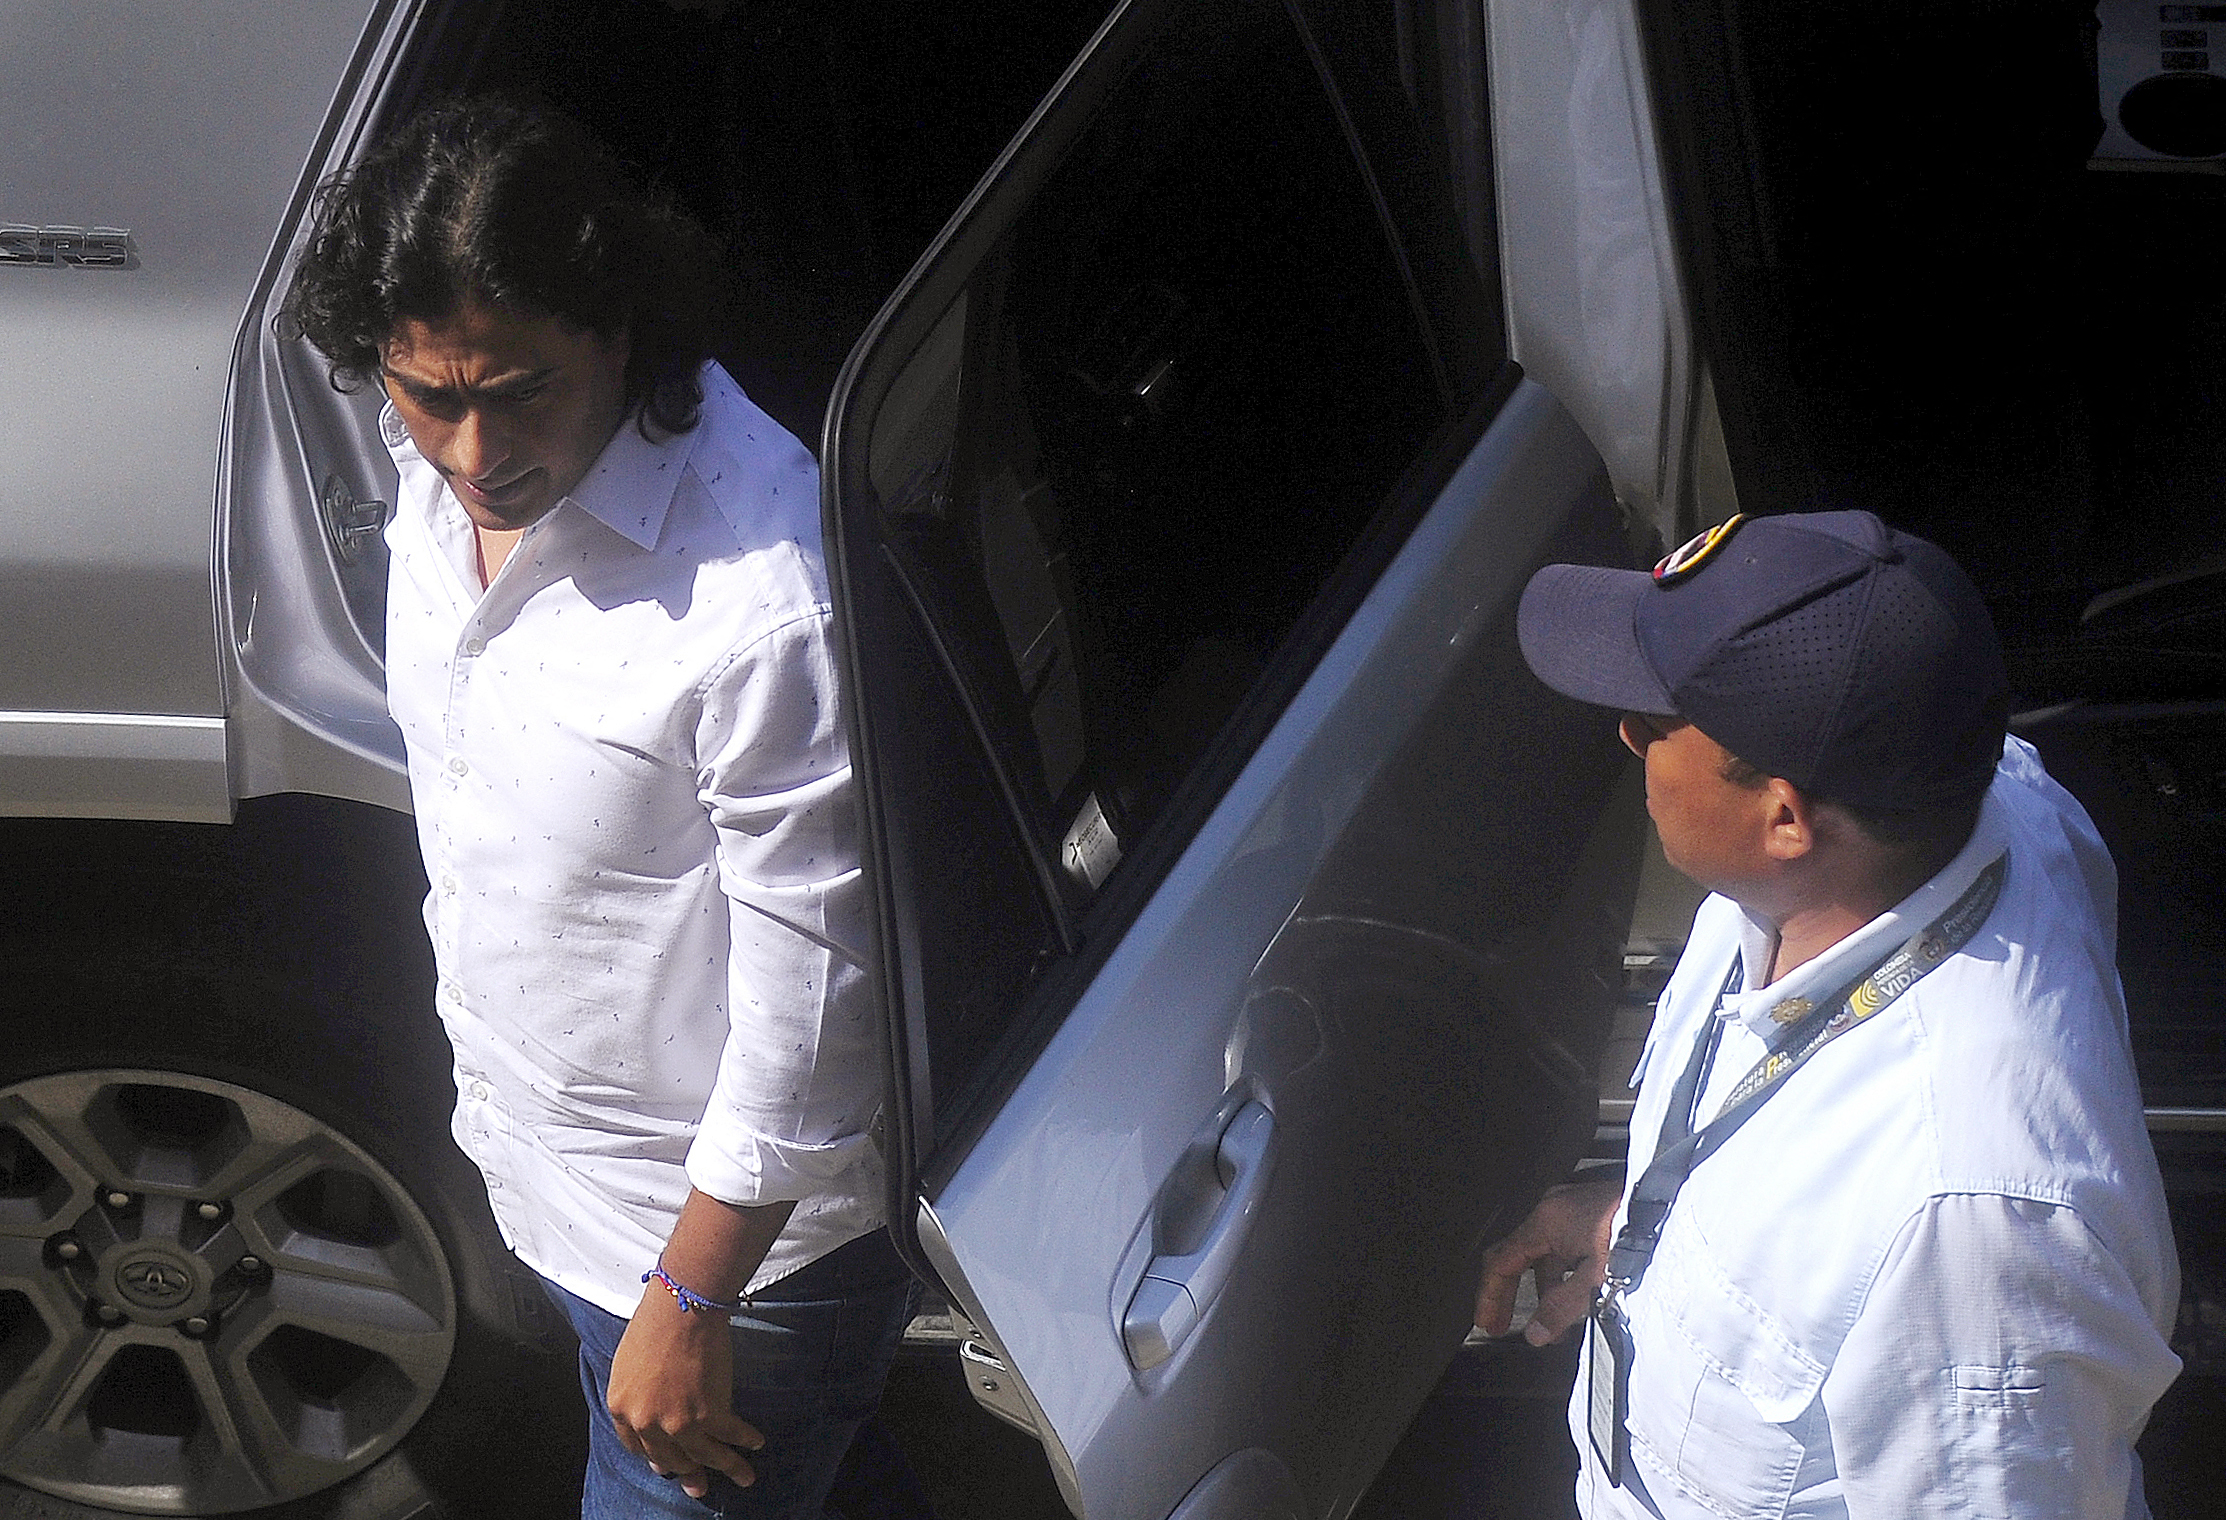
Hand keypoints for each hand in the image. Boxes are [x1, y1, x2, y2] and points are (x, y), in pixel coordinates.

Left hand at [606, 1284, 764, 1499]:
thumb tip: (655, 1415)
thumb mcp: (628, 1364)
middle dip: (690, 1474)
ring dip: (728, 1467)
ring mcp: (678, 1423)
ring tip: (744, 1476)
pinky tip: (755, 1442)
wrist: (682, 1306)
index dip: (657, 1458)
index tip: (670, 1466)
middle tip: (700, 1486)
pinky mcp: (709, 1413)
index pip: (638, 1447)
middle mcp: (647, 1423)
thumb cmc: (654, 1323)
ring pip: (705, 1455)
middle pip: (671, 1458)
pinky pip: (731, 1434)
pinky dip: (746, 1440)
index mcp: (621, 1409)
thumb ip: (637, 1395)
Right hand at [1474, 1173, 1624, 1345]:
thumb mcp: (1595, 1280)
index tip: (1487, 1321)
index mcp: (1546, 1220)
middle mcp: (1554, 1209)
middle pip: (1520, 1257)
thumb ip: (1561, 1309)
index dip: (1491, 1296)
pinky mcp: (1594, 1213)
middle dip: (1513, 1295)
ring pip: (1547, 1254)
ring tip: (1557, 1323)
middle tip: (1506, 1323)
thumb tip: (1537, 1332)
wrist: (1671, 1205)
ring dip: (1546, 1289)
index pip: (1502, 1261)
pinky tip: (1578, 1297)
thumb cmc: (1637, 1231)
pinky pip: (1566, 1246)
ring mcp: (1574, 1208)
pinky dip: (1565, 1274)